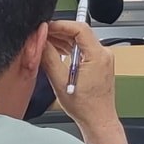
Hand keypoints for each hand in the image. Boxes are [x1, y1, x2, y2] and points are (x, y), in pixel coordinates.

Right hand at [43, 21, 127, 143]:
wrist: (97, 119)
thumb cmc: (84, 106)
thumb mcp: (59, 80)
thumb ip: (49, 58)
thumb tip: (40, 41)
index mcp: (98, 55)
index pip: (80, 28)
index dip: (61, 24)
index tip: (46, 26)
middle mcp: (103, 54)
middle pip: (80, 33)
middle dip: (58, 31)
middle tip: (40, 33)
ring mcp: (102, 58)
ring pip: (80, 41)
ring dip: (62, 40)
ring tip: (43, 41)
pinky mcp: (98, 63)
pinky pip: (82, 50)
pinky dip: (68, 48)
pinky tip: (54, 51)